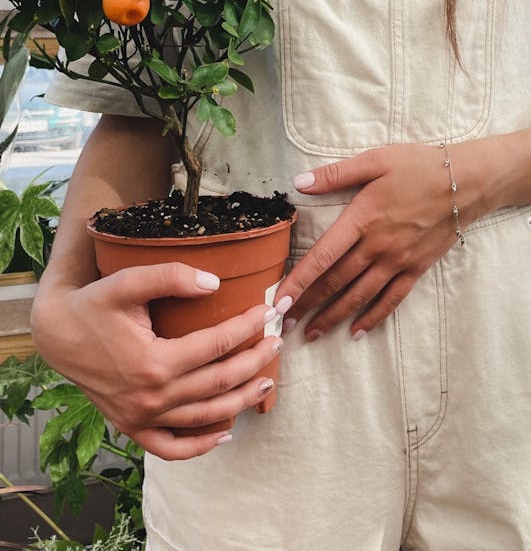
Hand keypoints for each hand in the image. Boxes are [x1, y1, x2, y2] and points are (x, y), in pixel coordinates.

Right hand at [31, 263, 281, 459]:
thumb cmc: (95, 303)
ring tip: (267, 381)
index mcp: (154, 361)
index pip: (218, 345)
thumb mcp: (128, 281)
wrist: (57, 333)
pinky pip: (171, 448)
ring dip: (241, 402)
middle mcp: (151, 397)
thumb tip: (215, 283)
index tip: (270, 310)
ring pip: (205, 418)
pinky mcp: (132, 427)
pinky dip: (199, 446)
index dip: (249, 326)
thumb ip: (171, 277)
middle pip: (219, 383)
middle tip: (278, 341)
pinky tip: (224, 434)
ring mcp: (141, 417)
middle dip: (255, 361)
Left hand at [275, 142, 481, 340]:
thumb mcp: (376, 159)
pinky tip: (357, 331)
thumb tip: (299, 182)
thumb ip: (336, 173)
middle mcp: (377, 247)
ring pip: (359, 296)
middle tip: (283, 323)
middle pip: (336, 282)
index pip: (322, 257)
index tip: (278, 302)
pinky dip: (373, 318)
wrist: (467, 182)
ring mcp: (398, 262)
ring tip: (311, 334)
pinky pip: (391, 300)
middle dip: (307, 304)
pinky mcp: (416, 269)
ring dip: (333, 317)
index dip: (298, 281)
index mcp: (362, 220)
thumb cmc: (419, 166)